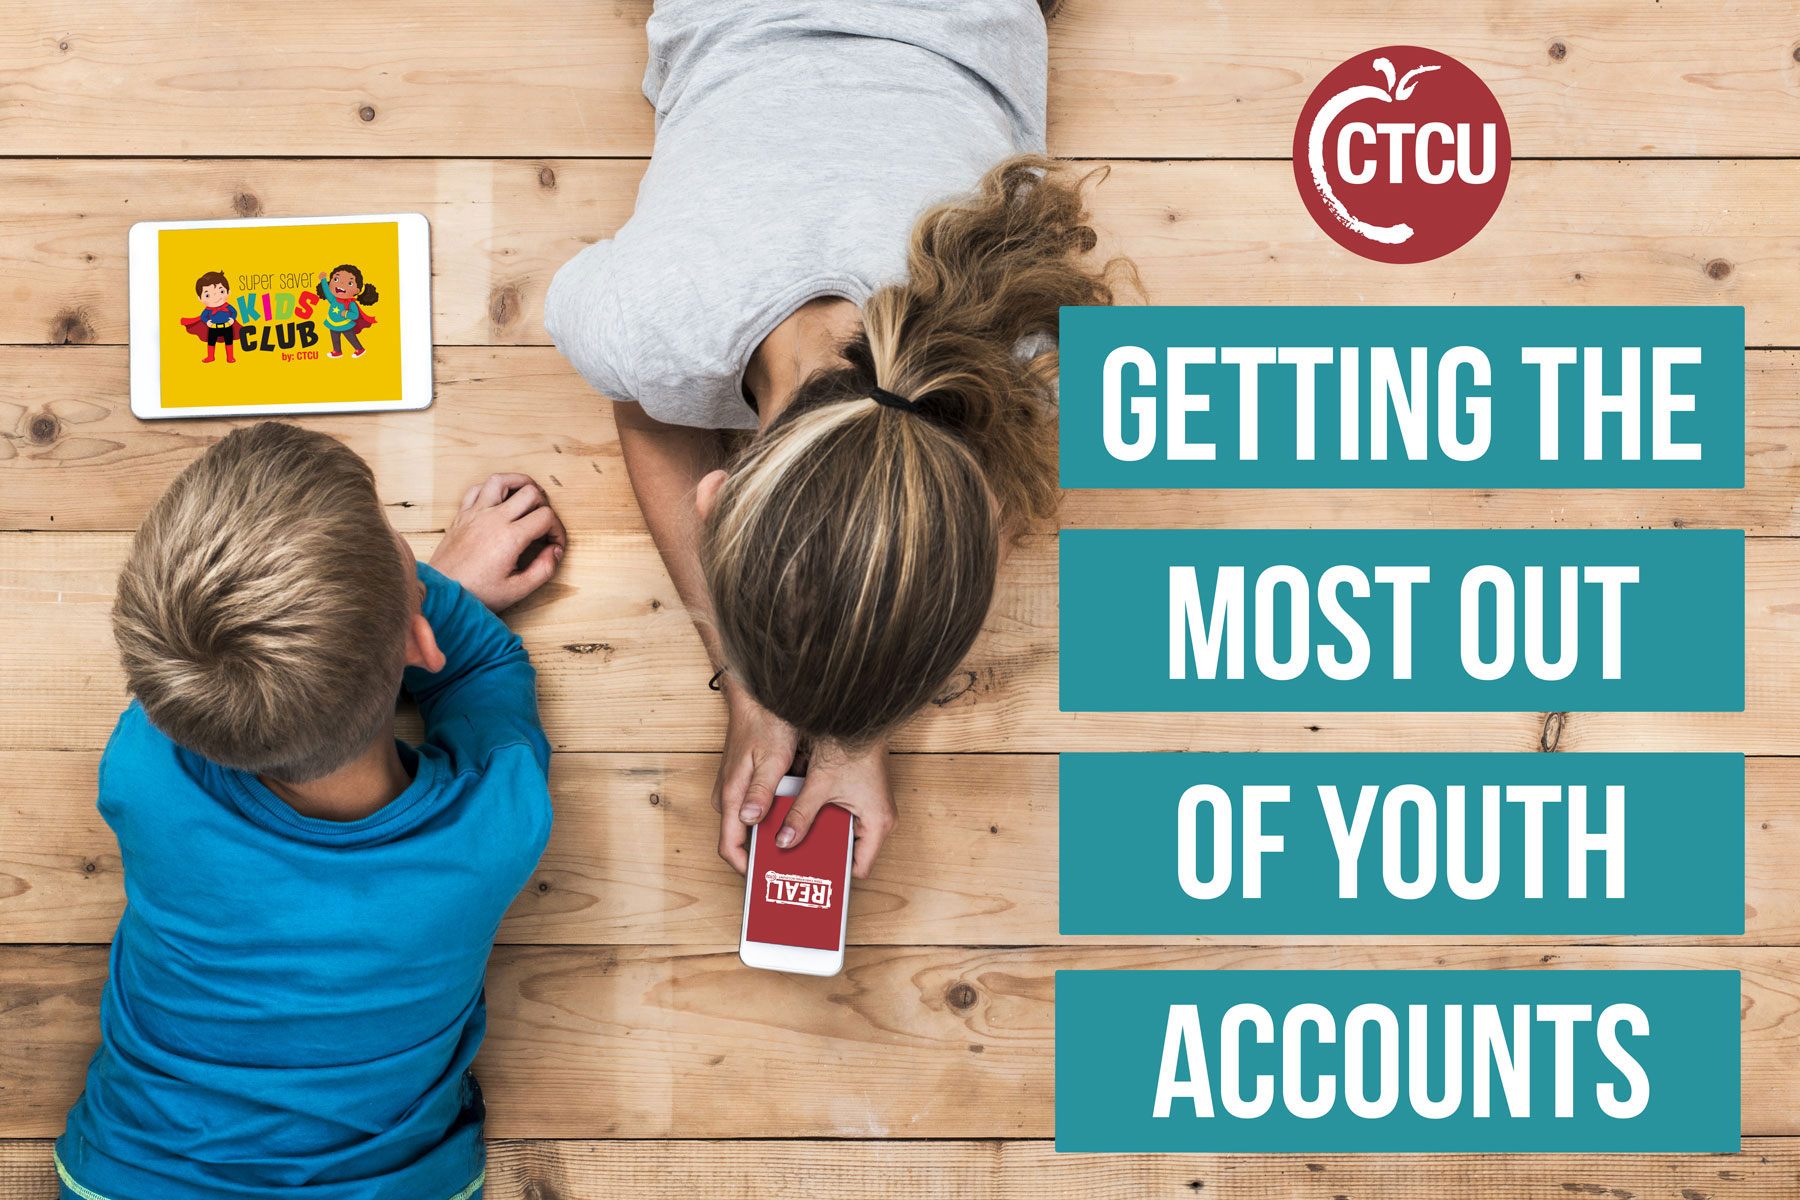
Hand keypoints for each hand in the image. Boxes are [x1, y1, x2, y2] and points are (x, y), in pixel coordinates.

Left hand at [430, 473, 566, 611]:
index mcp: (509, 538)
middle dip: (545, 505)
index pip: (546, 517)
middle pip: (530, 492)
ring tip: (528, 497)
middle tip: (544, 524)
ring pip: (501, 480)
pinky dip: (492, 488)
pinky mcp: (462, 515)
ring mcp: (475, 514)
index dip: (558, 530)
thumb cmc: (477, 593)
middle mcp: (493, 519)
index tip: (554, 544)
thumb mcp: (518, 590)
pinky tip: (499, 501)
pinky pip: (477, 488)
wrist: (441, 592)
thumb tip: (555, 551)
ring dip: (519, 483)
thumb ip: (544, 570)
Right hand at [712, 677, 800, 873]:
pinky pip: (755, 807)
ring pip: (750, 822)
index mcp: (731, 795)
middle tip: (790, 862)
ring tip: (797, 840)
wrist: (755, 695)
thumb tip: (749, 820)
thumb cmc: (764, 723)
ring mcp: (734, 787)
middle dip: (763, 852)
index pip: (729, 846)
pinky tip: (794, 812)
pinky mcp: (744, 780)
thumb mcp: (772, 758)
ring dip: (770, 831)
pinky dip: (772, 814)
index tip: (764, 877)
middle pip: (741, 837)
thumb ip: (761, 792)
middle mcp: (728, 795)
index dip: (744, 867)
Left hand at [775, 739, 896, 878]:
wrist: (859, 715)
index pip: (858, 867)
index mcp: (878, 823)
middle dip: (822, 854)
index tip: (810, 876)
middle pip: (848, 851)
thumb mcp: (819, 786)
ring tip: (794, 839)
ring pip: (841, 834)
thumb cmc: (852, 747)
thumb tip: (784, 841)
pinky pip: (841, 817)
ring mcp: (870, 808)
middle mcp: (879, 819)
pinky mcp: (861, 796)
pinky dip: (823, 818)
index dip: (834, 873)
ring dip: (820, 834)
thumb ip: (800, 816)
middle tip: (795, 861)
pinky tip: (801, 816)